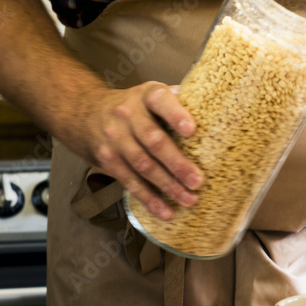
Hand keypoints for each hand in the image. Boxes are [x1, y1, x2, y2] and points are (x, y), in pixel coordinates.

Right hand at [66, 81, 203, 219]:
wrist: (86, 113)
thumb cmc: (136, 106)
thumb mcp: (154, 94)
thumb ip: (180, 101)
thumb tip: (218, 111)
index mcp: (146, 95)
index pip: (161, 101)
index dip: (176, 115)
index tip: (192, 130)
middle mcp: (128, 114)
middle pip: (153, 141)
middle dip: (177, 164)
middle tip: (198, 181)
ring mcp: (115, 138)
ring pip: (143, 165)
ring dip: (167, 186)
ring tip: (189, 199)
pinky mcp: (107, 160)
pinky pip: (130, 182)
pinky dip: (149, 199)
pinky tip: (165, 212)